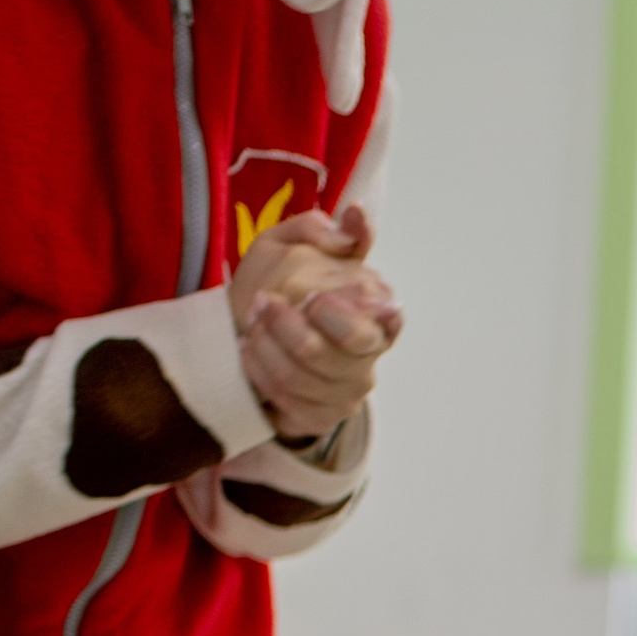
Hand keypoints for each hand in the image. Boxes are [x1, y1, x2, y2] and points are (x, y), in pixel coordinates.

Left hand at [230, 202, 399, 440]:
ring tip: (249, 323)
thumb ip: (320, 227)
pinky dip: (260, 370)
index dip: (347, 314)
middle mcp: (370, 359)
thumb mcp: (291, 244)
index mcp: (380, 315)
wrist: (250, 331)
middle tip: (264, 303)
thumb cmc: (279, 286)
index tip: (310, 296)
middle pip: (340, 354)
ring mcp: (347, 393)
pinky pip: (286, 399)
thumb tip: (355, 218)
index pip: (387, 322)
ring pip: (304, 375)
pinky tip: (249, 349)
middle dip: (294, 327)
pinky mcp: (320, 418)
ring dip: (267, 345)